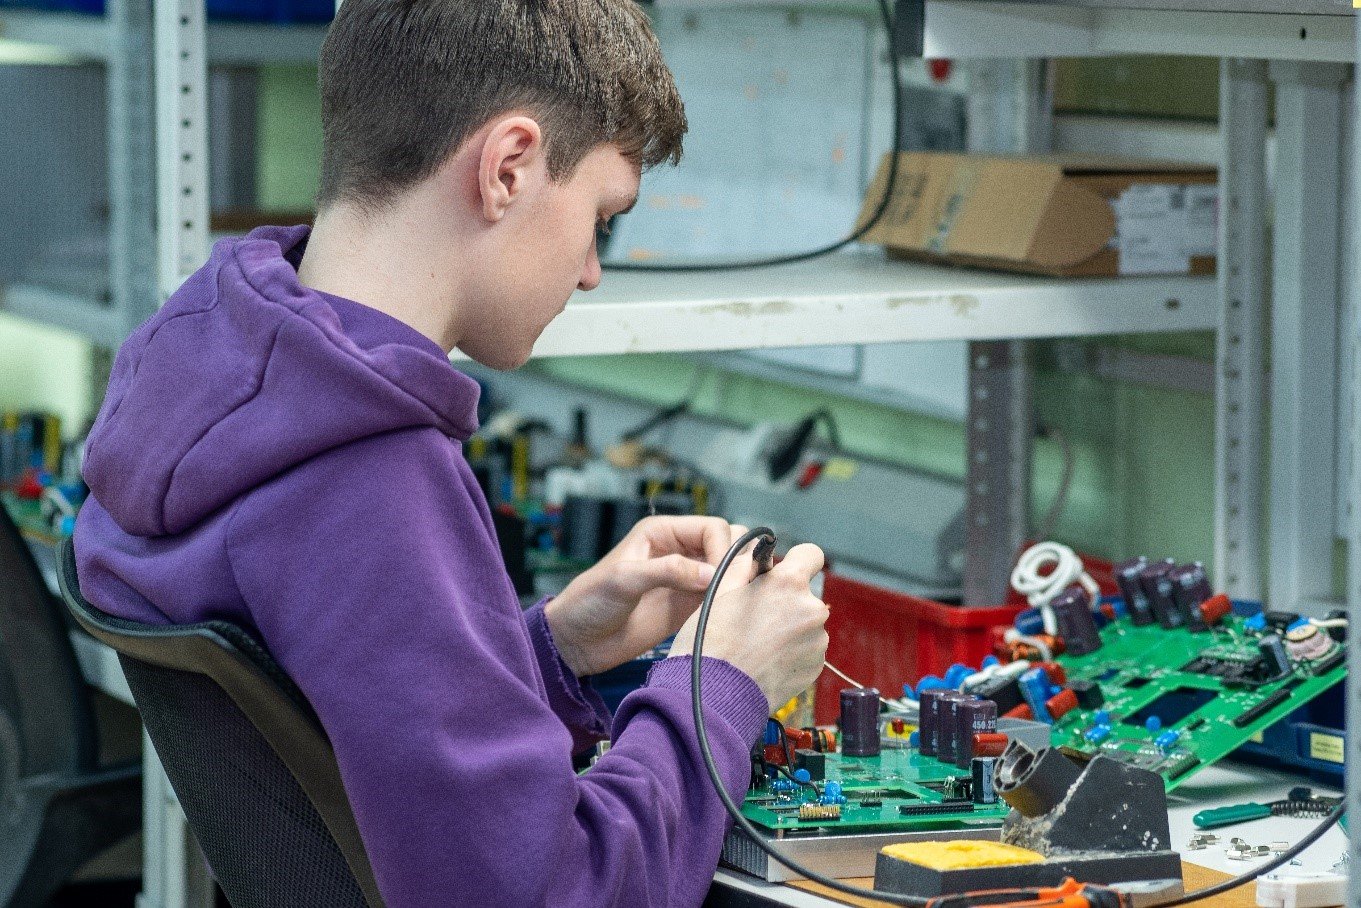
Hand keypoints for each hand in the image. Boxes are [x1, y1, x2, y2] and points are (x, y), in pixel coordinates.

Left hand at [545, 517, 750, 676]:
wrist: (578, 642)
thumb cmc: (589, 602)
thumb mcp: (624, 580)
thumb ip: (667, 571)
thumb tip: (712, 574)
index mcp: (663, 532)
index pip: (713, 528)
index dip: (723, 549)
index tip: (721, 577)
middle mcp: (680, 550)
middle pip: (729, 543)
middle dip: (737, 561)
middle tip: (732, 589)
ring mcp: (687, 578)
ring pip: (730, 569)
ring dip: (739, 580)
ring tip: (733, 601)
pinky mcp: (690, 605)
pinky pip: (722, 596)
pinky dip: (731, 601)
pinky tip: (728, 614)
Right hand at [670, 543, 827, 711]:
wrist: (714, 694)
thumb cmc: (711, 643)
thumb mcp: (719, 591)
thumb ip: (744, 566)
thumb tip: (755, 555)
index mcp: (788, 584)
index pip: (811, 554)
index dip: (795, 561)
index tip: (782, 573)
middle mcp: (810, 609)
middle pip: (805, 593)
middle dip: (786, 600)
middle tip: (756, 617)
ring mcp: (816, 641)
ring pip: (806, 623)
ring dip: (789, 628)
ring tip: (758, 644)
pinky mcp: (816, 667)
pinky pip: (807, 649)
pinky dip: (792, 651)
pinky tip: (766, 659)